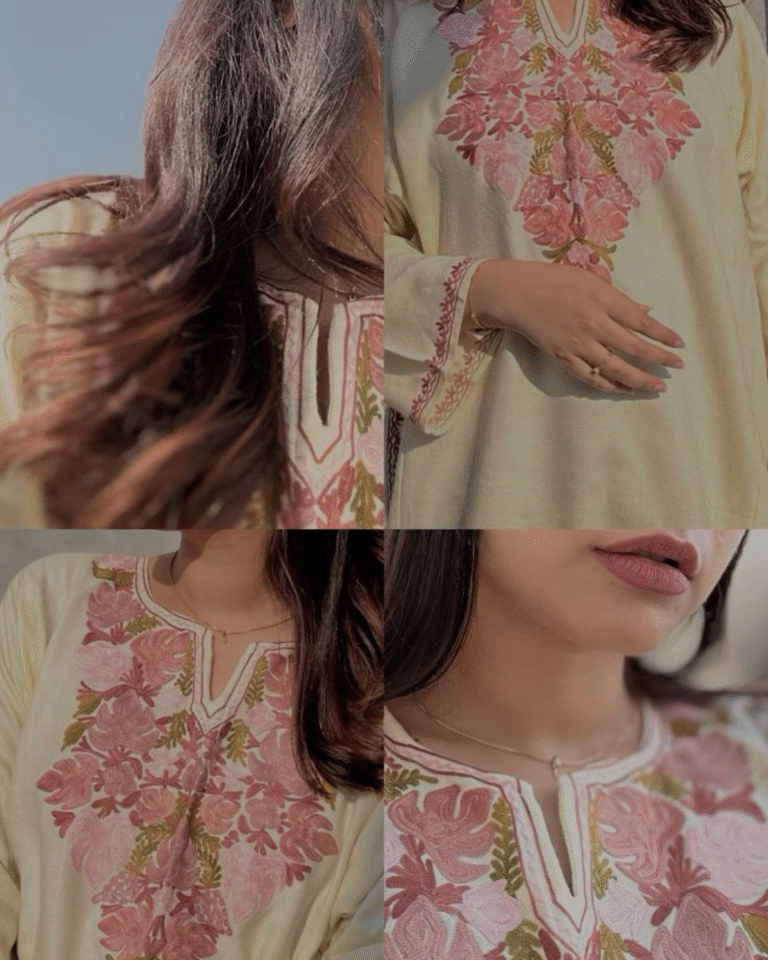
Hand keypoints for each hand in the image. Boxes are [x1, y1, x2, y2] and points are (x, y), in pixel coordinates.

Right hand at [467, 259, 683, 392]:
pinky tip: (622, 389)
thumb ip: (618, 299)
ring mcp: (578, 344)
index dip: (663, 335)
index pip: (642, 321)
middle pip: (634, 347)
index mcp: (603, 299)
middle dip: (659, 359)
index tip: (680, 344)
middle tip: (677, 367)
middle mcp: (593, 323)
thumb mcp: (589, 280)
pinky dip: (608, 386)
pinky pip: (590, 377)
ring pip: (615, 368)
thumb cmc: (553, 280)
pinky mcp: (562, 357)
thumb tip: (645, 314)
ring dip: (639, 380)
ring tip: (656, 387)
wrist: (516, 294)